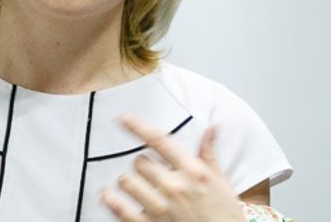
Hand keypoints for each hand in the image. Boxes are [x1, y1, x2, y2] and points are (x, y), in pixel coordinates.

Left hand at [101, 116, 243, 221]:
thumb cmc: (224, 216)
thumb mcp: (221, 182)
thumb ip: (209, 153)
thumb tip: (211, 128)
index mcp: (191, 171)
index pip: (158, 140)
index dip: (137, 126)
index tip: (123, 118)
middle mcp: (174, 186)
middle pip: (139, 161)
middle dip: (142, 165)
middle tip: (150, 173)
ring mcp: (161, 208)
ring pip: (127, 181)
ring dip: (128, 182)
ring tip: (134, 185)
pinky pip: (120, 209)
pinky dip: (110, 200)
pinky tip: (107, 195)